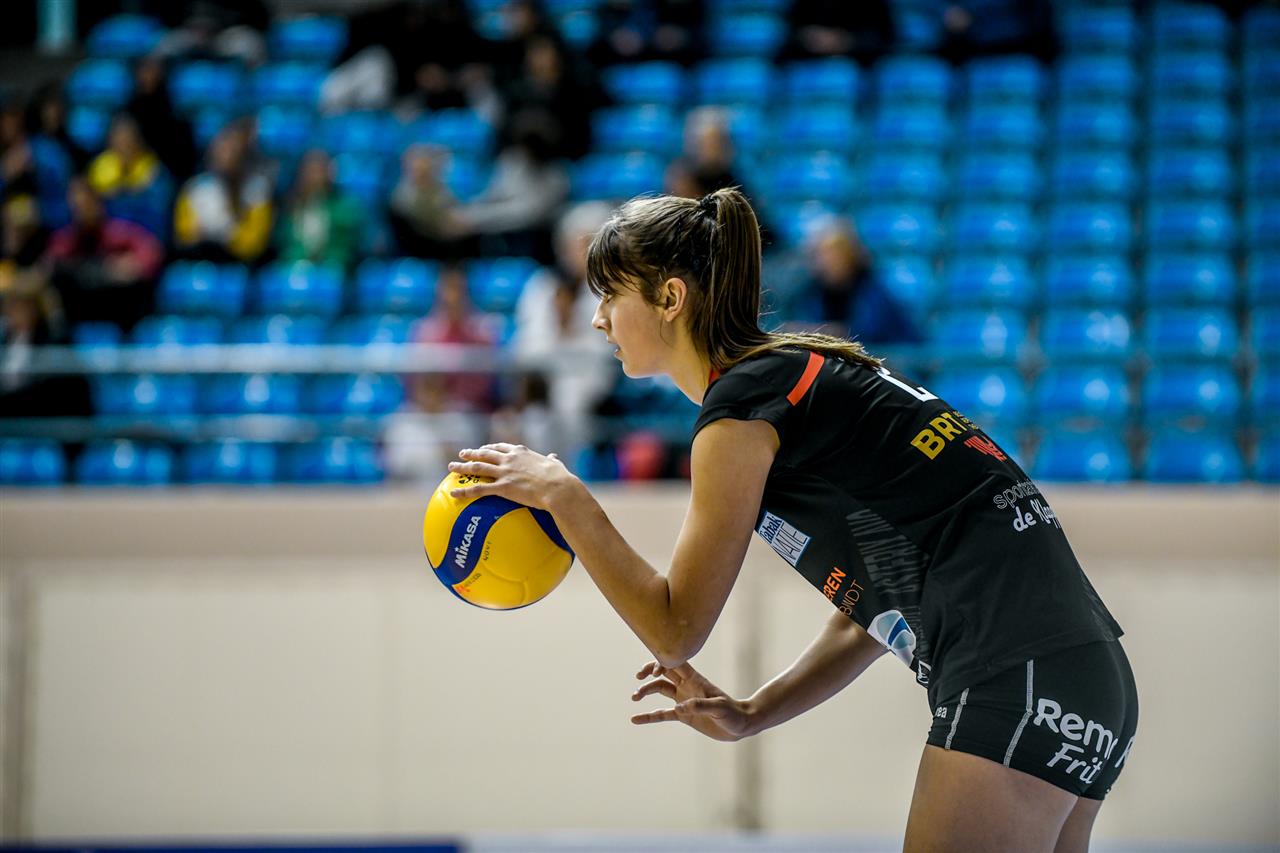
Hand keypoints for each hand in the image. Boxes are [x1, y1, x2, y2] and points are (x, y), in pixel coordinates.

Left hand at [447, 442, 578, 510]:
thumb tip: (554, 457)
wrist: (558, 488)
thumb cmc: (560, 478)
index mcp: (521, 452)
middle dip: (472, 453)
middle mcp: (510, 459)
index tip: (484, 448)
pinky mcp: (502, 487)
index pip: (502, 447)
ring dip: (462, 467)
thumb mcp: (556, 465)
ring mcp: (504, 472)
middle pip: (485, 454)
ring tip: (452, 467)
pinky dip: (464, 491)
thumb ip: (552, 460)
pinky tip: (453, 494)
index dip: (491, 447)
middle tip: (462, 453)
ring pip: (478, 468)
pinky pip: (479, 489)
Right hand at [630, 661, 754, 742]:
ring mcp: (684, 700)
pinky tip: (635, 719)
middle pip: (664, 673)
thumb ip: (701, 705)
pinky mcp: (683, 715)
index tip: (653, 674)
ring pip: (660, 690)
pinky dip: (649, 716)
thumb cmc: (733, 713)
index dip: (662, 663)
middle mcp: (687, 687)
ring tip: (633, 698)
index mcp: (695, 680)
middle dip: (649, 671)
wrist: (741, 726)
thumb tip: (679, 707)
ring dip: (646, 691)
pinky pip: (662, 714)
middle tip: (638, 677)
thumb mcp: (719, 708)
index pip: (675, 664)